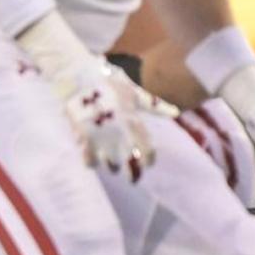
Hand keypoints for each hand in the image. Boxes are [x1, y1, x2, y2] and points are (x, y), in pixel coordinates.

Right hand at [61, 60, 175, 180]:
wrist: (78, 76)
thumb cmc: (109, 83)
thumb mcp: (134, 92)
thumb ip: (155, 106)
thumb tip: (176, 112)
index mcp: (134, 122)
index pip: (148, 152)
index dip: (149, 161)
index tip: (147, 163)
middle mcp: (119, 133)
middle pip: (131, 166)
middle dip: (133, 174)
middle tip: (133, 178)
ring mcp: (101, 137)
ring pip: (111, 166)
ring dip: (113, 166)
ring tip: (113, 162)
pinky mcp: (83, 138)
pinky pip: (90, 162)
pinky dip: (93, 162)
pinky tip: (95, 156)